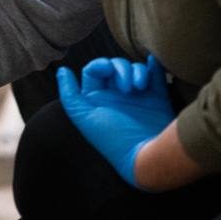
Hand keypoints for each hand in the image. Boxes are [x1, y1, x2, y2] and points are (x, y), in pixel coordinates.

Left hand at [57, 53, 173, 187]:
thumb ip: (70, 95)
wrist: (146, 157)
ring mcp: (138, 97)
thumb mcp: (84, 118)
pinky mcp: (158, 99)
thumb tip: (62, 70)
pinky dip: (154, 67)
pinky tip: (153, 62)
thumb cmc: (112, 139)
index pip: (94, 71)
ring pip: (134, 69)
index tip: (107, 69)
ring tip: (139, 86)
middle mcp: (117, 96)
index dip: (99, 65)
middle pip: (115, 67)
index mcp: (98, 99)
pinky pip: (156, 76)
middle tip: (126, 87)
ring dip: (137, 71)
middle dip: (120, 68)